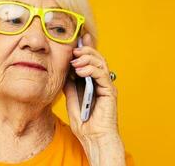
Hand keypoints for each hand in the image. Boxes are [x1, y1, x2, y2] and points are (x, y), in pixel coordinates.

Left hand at [63, 33, 124, 165]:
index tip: (78, 38)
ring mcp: (106, 85)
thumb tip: (65, 69)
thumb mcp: (71, 96)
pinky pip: (102, 75)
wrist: (92, 137)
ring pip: (101, 63)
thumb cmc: (83, 120)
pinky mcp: (110, 92)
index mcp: (92, 81)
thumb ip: (70, 83)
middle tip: (74, 50)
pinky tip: (80, 70)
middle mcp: (101, 81)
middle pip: (97, 58)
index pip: (90, 60)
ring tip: (75, 59)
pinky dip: (91, 69)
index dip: (85, 48)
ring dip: (87, 58)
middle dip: (86, 51)